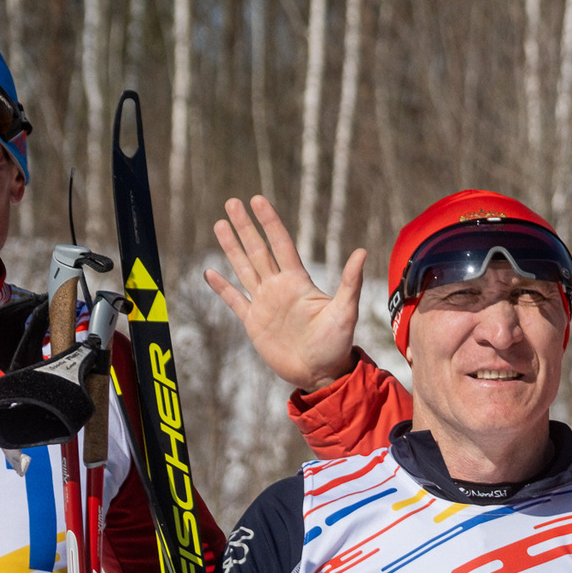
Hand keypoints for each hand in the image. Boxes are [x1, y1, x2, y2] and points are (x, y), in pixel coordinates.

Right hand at [205, 194, 364, 390]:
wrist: (321, 373)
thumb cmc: (337, 343)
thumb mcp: (345, 311)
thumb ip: (350, 282)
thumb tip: (362, 251)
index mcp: (298, 281)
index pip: (281, 243)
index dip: (269, 221)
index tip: (257, 199)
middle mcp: (278, 287)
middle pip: (258, 250)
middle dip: (245, 226)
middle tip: (232, 202)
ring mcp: (264, 303)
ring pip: (243, 268)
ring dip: (231, 247)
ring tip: (219, 225)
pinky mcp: (253, 323)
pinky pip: (234, 300)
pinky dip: (222, 287)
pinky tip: (209, 272)